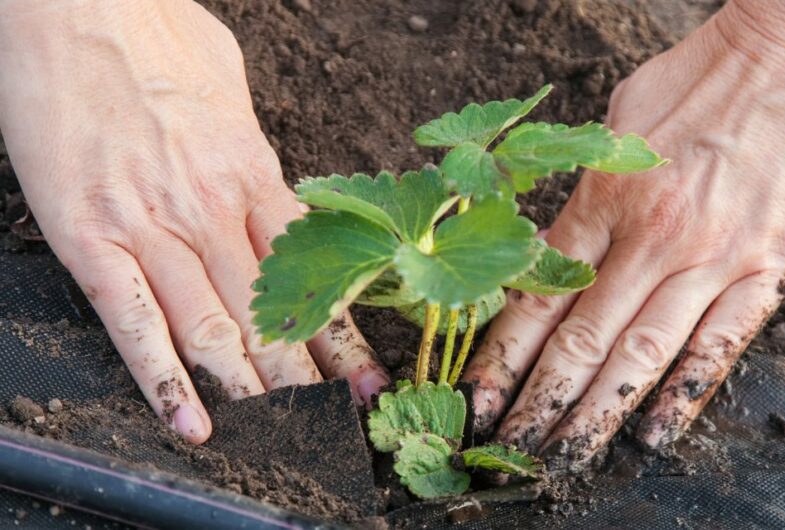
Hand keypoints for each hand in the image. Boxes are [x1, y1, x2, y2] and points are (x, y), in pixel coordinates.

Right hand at [0, 0, 388, 442]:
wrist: (75, 4)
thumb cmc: (156, 33)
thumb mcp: (233, 86)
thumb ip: (255, 148)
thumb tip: (271, 181)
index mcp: (253, 173)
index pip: (315, 272)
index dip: (344, 331)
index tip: (367, 373)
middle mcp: (212, 210)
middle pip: (273, 312)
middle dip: (311, 376)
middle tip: (343, 420)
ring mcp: (152, 228)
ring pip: (214, 328)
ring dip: (252, 390)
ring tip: (284, 435)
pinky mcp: (91, 237)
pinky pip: (134, 323)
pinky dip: (163, 379)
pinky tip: (189, 420)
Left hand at [464, 0, 784, 470]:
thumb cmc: (703, 76)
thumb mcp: (618, 120)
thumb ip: (586, 191)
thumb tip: (551, 245)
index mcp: (605, 195)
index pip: (539, 294)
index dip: (502, 355)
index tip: (478, 397)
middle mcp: (650, 236)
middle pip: (581, 337)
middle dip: (539, 400)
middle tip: (508, 448)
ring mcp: (710, 256)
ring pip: (641, 352)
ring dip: (597, 411)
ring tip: (564, 456)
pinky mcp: (768, 267)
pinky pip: (719, 344)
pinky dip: (685, 393)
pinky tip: (654, 432)